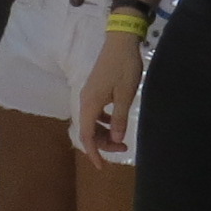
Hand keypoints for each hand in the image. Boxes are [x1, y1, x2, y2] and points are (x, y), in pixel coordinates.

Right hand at [79, 32, 144, 161]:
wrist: (120, 43)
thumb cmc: (124, 68)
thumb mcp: (125, 95)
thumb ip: (119, 119)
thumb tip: (115, 140)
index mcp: (90, 104)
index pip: (87, 135)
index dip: (93, 153)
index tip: (102, 167)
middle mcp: (84, 101)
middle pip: (88, 131)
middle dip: (102, 144)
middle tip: (123, 148)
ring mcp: (88, 95)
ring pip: (91, 122)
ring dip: (103, 134)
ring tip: (121, 139)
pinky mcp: (94, 90)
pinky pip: (94, 113)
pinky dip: (103, 122)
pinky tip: (115, 122)